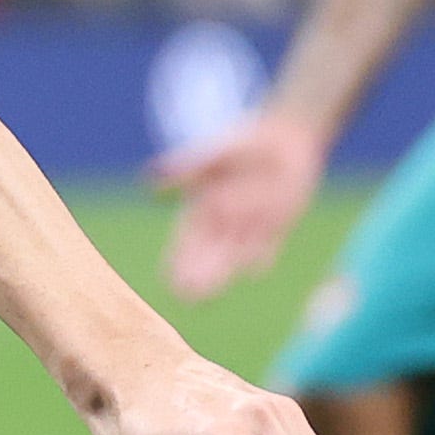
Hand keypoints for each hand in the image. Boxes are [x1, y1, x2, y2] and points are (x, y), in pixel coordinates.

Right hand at [151, 106, 323, 299]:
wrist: (286, 138)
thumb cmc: (244, 142)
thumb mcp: (214, 152)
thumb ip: (185, 166)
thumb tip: (149, 179)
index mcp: (203, 208)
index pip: (185, 242)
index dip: (176, 262)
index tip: (170, 280)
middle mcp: (224, 223)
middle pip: (207, 257)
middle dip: (197, 277)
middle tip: (186, 296)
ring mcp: (250, 227)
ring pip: (233, 257)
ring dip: (222, 275)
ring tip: (209, 295)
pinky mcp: (276, 227)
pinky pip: (266, 248)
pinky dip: (260, 258)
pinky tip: (254, 269)